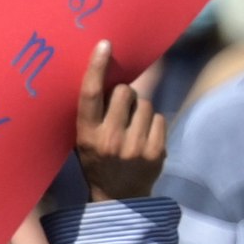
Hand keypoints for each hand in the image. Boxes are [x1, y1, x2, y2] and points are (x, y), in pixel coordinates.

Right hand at [77, 44, 168, 201]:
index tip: (104, 45)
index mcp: (86, 134)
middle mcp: (109, 140)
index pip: (90, 95)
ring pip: (144, 103)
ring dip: (140, 110)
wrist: (119, 198)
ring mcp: (135, 147)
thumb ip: (92, 113)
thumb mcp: (84, 139)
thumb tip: (106, 75)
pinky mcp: (156, 152)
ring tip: (132, 129)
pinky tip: (144, 137)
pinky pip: (159, 117)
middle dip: (124, 94)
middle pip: (123, 92)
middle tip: (120, 111)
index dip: (96, 68)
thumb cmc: (98, 159)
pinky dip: (153, 122)